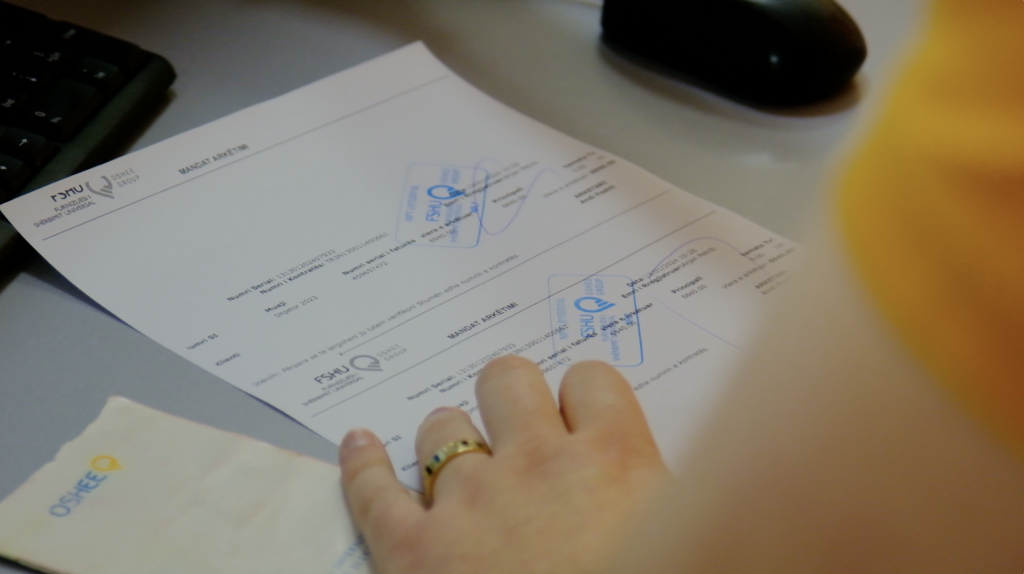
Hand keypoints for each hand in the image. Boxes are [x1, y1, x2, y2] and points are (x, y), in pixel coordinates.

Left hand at [339, 356, 669, 573]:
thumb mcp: (671, 534)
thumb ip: (646, 496)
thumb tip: (631, 481)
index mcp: (614, 461)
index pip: (592, 381)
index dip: (583, 397)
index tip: (578, 416)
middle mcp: (538, 465)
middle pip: (509, 381)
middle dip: (510, 396)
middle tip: (515, 422)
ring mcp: (470, 502)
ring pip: (443, 426)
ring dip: (450, 436)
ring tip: (455, 454)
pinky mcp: (412, 550)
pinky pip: (373, 488)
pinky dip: (362, 464)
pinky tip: (361, 445)